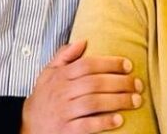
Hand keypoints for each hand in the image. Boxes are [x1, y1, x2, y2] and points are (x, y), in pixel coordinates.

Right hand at [21, 39, 143, 133]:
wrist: (28, 126)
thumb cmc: (44, 97)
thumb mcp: (48, 72)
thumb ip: (64, 55)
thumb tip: (83, 41)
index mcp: (60, 76)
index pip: (87, 65)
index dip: (109, 63)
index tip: (128, 65)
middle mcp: (62, 92)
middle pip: (95, 83)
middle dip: (120, 82)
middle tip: (138, 84)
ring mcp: (64, 112)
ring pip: (94, 102)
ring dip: (117, 101)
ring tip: (135, 100)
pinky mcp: (66, 131)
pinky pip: (87, 125)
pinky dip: (104, 122)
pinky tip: (119, 119)